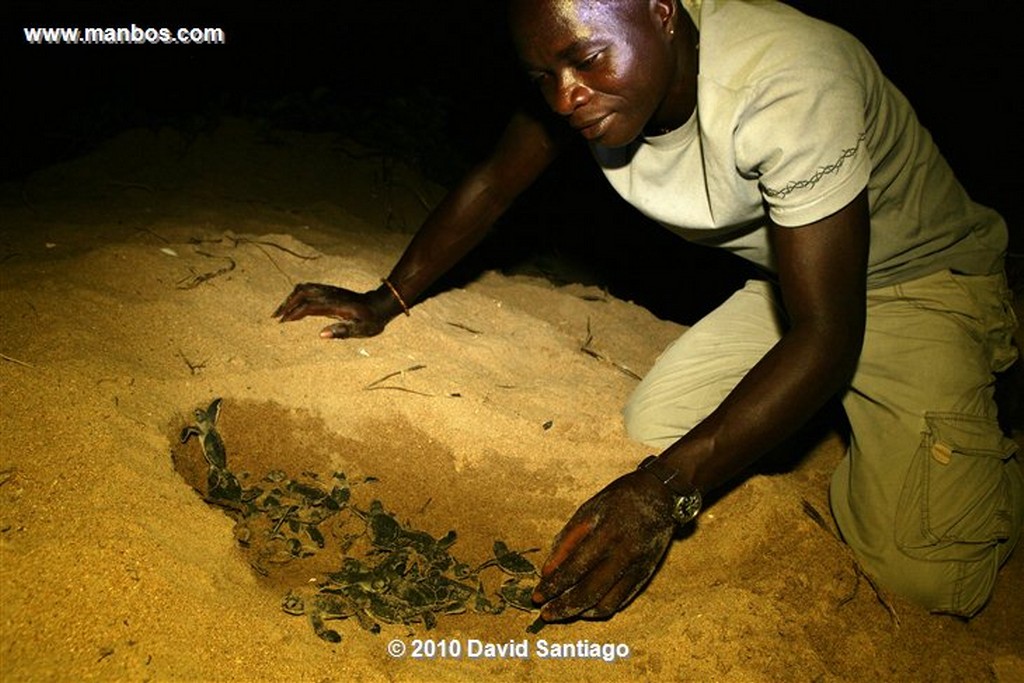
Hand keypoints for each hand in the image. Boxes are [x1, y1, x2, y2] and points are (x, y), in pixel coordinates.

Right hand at [273, 282, 391, 338]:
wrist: (380, 304)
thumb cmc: (372, 320)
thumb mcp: (362, 329)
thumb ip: (342, 331)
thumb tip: (320, 334)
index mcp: (335, 305)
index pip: (308, 306)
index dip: (294, 313)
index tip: (283, 322)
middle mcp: (330, 295)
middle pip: (302, 293)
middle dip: (286, 304)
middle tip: (275, 317)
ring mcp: (330, 291)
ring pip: (304, 288)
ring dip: (290, 298)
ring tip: (280, 311)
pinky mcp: (330, 291)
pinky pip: (309, 288)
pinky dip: (297, 295)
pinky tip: (293, 304)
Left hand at [532, 469, 675, 620]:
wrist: (661, 495)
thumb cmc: (619, 499)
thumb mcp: (588, 509)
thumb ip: (567, 540)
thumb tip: (548, 571)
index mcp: (606, 534)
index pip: (574, 568)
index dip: (554, 586)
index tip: (537, 596)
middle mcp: (624, 555)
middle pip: (590, 592)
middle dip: (564, 607)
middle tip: (546, 613)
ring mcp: (637, 568)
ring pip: (606, 604)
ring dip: (581, 612)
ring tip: (564, 612)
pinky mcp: (645, 575)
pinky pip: (620, 601)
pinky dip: (600, 608)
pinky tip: (585, 607)